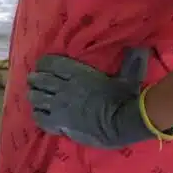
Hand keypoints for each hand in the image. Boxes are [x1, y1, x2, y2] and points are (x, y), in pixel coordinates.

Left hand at [26, 47, 164, 149]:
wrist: (120, 123)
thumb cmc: (125, 99)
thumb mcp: (128, 77)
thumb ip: (130, 62)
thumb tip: (141, 48)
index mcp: (78, 73)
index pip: (51, 63)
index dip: (43, 64)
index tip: (41, 65)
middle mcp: (64, 87)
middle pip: (39, 80)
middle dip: (34, 79)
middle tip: (32, 80)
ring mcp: (59, 106)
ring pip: (36, 98)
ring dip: (33, 96)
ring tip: (33, 95)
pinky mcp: (59, 123)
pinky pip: (39, 117)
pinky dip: (37, 114)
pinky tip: (38, 113)